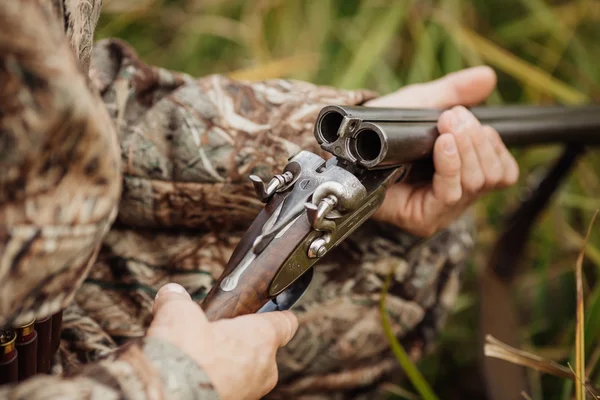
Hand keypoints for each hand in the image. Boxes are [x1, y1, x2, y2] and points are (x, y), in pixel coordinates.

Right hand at [147, 283, 297, 399]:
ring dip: (230, 364)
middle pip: (264, 349)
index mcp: (262, 337)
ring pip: (249, 372)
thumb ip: (178, 300)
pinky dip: (220, 381)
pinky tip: (197, 376)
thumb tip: (171, 294)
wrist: (169, 395)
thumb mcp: (178, 314)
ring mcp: (251, 392)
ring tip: (203, 357)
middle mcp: (264, 367)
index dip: (277, 315)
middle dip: (243, 342)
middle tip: (219, 335)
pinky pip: (234, 388)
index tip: (273, 312)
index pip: (286, 322)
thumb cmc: (186, 353)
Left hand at [365, 66, 518, 236]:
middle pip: (491, 175)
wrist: (351, 148)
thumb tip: (487, 76)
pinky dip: (452, 167)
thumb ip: (453, 92)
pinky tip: (443, 147)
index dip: (492, 143)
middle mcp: (458, 194)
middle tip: (452, 118)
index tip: (466, 115)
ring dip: (466, 149)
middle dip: (474, 139)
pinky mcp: (425, 219)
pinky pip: (451, 194)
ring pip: (477, 183)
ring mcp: (443, 209)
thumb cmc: (384, 131)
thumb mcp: (421, 105)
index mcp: (464, 172)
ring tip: (445, 131)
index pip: (503, 171)